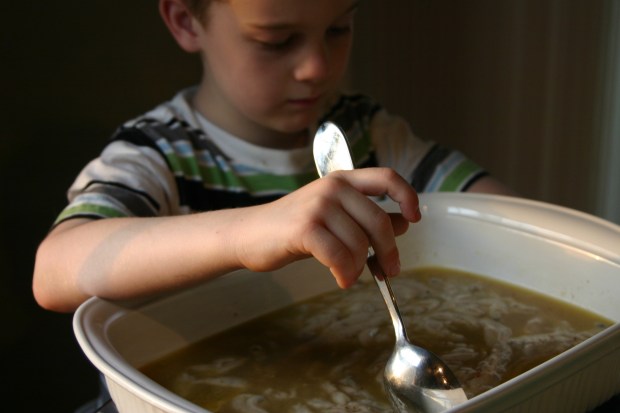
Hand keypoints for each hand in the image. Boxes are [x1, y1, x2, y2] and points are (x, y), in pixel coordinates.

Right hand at [235, 168, 420, 287]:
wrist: (249, 234)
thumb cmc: (293, 228)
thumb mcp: (333, 216)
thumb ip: (365, 217)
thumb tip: (403, 222)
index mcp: (342, 180)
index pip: (386, 177)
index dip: (407, 196)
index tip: (416, 217)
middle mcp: (332, 187)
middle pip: (378, 220)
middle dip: (389, 251)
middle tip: (389, 270)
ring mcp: (318, 206)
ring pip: (359, 243)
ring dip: (360, 267)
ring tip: (350, 274)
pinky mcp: (305, 228)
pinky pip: (340, 256)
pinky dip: (346, 274)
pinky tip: (341, 280)